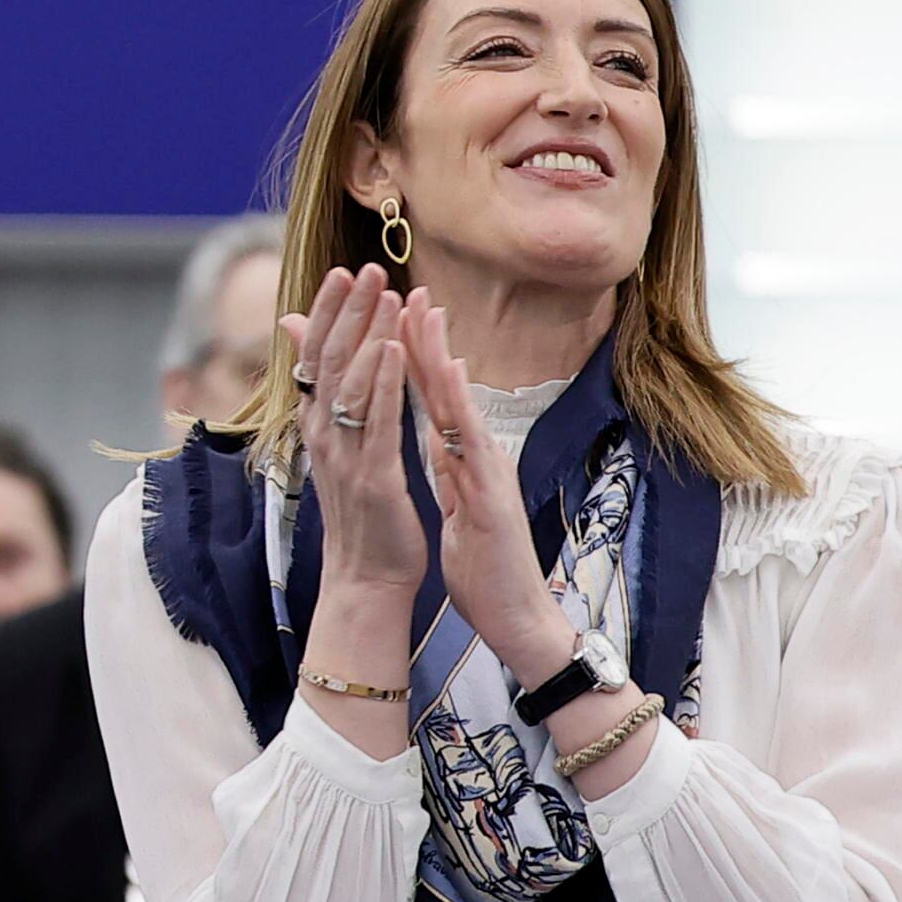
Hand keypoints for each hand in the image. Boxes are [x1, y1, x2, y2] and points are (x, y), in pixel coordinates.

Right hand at [287, 266, 427, 599]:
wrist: (366, 578)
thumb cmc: (362, 513)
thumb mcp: (340, 451)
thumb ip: (329, 401)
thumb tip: (309, 366)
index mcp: (318, 427)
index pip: (315, 357)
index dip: (326, 312)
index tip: (341, 271)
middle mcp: (323, 435)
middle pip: (330, 359)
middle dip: (348, 310)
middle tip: (365, 268)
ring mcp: (345, 456)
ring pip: (351, 383)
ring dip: (368, 333)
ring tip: (384, 294)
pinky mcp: (374, 478)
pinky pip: (378, 421)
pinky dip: (384, 382)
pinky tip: (394, 349)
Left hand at [395, 292, 570, 678]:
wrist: (512, 613)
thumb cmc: (483, 561)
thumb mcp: (453, 502)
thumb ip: (445, 465)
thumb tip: (432, 435)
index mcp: (461, 458)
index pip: (430, 397)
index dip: (410, 354)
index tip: (389, 312)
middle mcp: (476, 456)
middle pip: (446, 390)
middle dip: (425, 339)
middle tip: (407, 289)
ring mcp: (487, 473)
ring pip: (461, 407)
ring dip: (443, 360)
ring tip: (425, 316)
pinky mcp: (491, 498)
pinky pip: (472, 450)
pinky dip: (459, 414)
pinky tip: (449, 385)